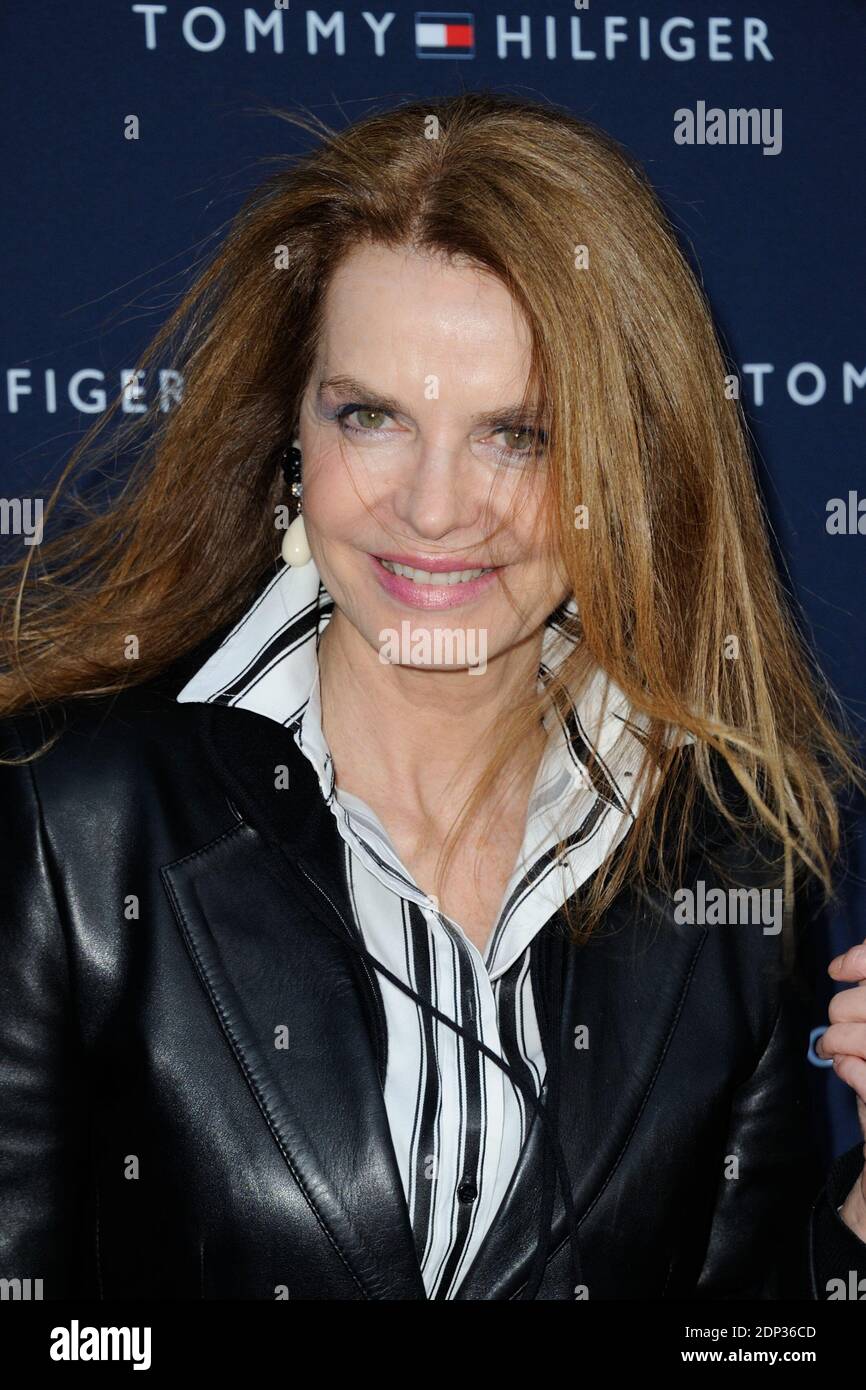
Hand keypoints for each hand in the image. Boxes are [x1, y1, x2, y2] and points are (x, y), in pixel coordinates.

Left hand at [817, 939, 865, 1237]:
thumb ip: (864, 1005)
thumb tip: (846, 967)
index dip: (863, 958)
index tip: (841, 968)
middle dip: (845, 1008)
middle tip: (840, 1028)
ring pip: (863, 1031)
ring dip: (839, 1038)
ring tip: (841, 1052)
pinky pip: (860, 1069)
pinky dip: (847, 1067)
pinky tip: (849, 1072)